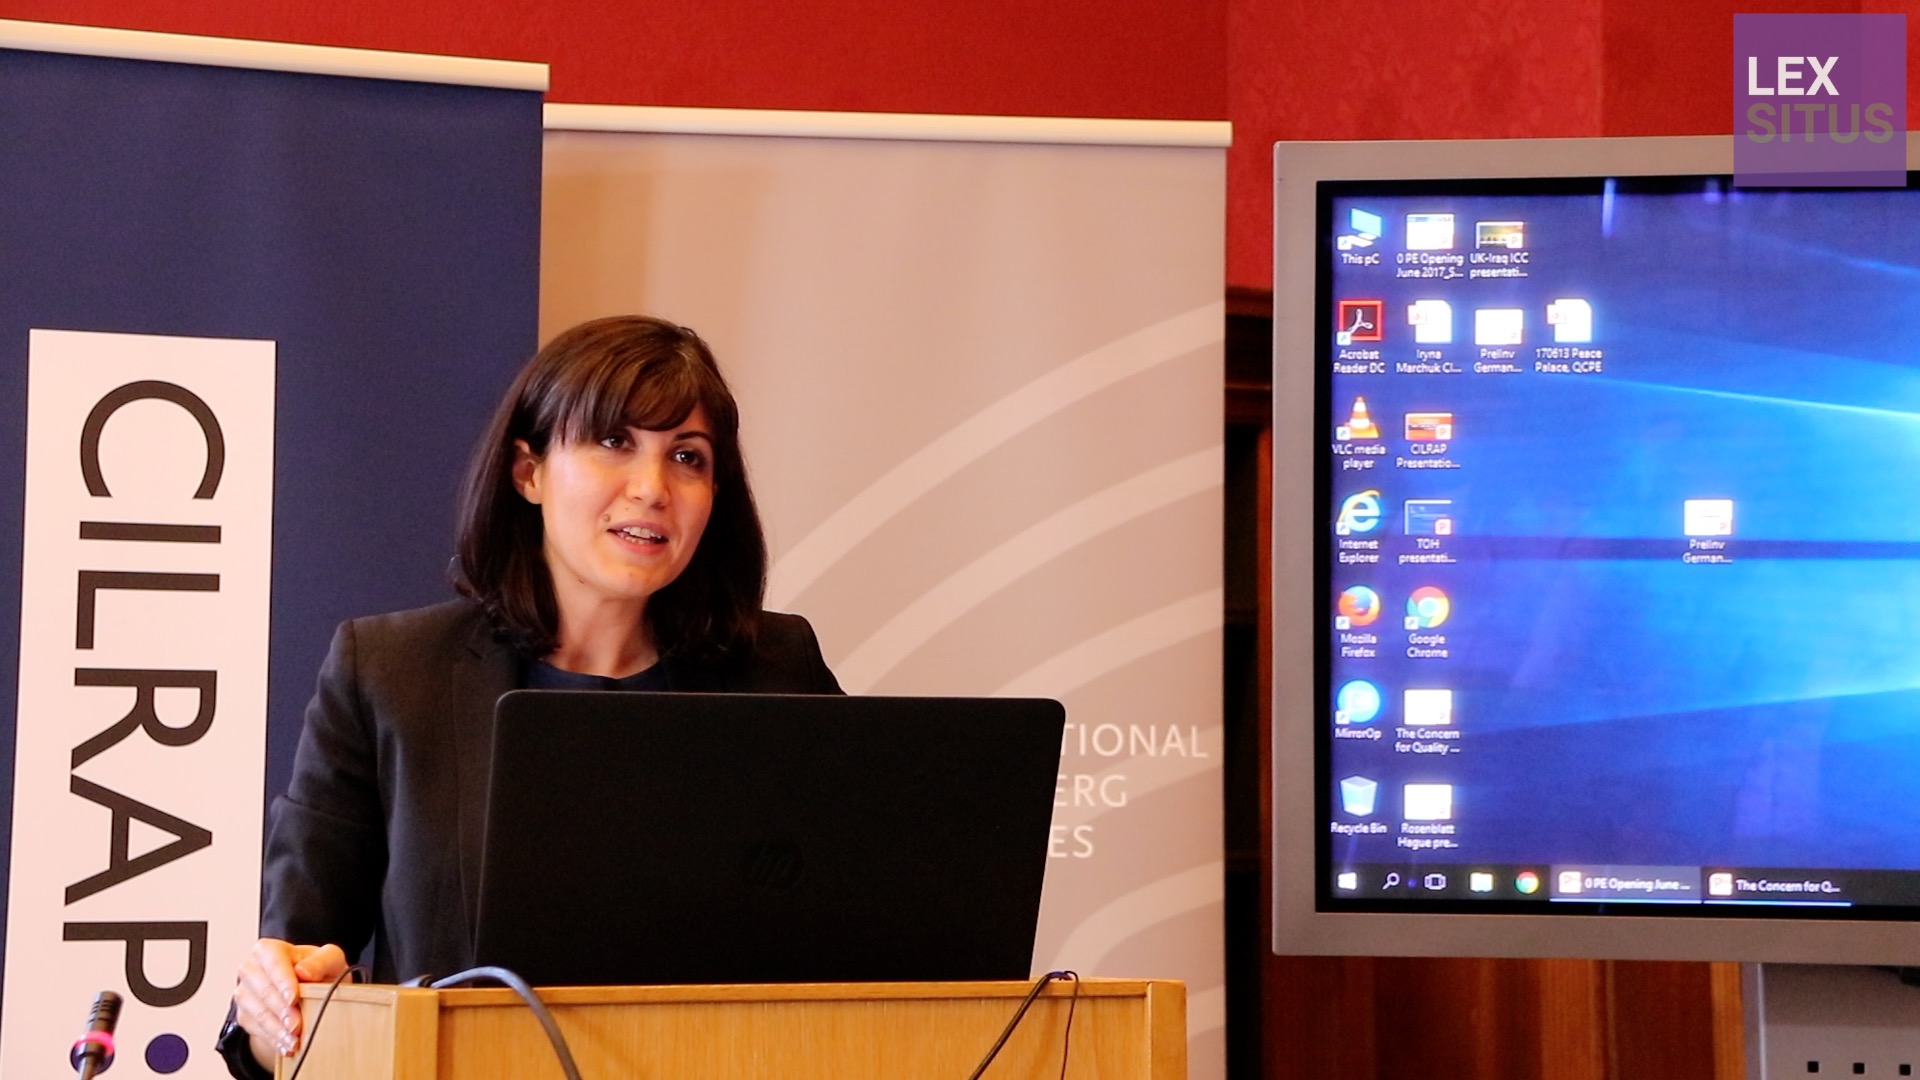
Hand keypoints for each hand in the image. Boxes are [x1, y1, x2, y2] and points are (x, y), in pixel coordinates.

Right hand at [231, 938, 346, 1067]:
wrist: (310, 991)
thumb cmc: (319, 971)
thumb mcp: (330, 960)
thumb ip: (321, 961)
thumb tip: (304, 971)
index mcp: (269, 950)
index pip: (272, 961)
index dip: (282, 980)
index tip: (293, 999)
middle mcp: (251, 969)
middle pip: (263, 990)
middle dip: (281, 1010)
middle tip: (296, 1026)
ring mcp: (245, 992)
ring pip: (257, 1012)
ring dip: (277, 1029)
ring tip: (294, 1041)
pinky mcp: (245, 1014)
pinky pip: (255, 1028)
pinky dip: (273, 1039)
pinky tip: (287, 1045)